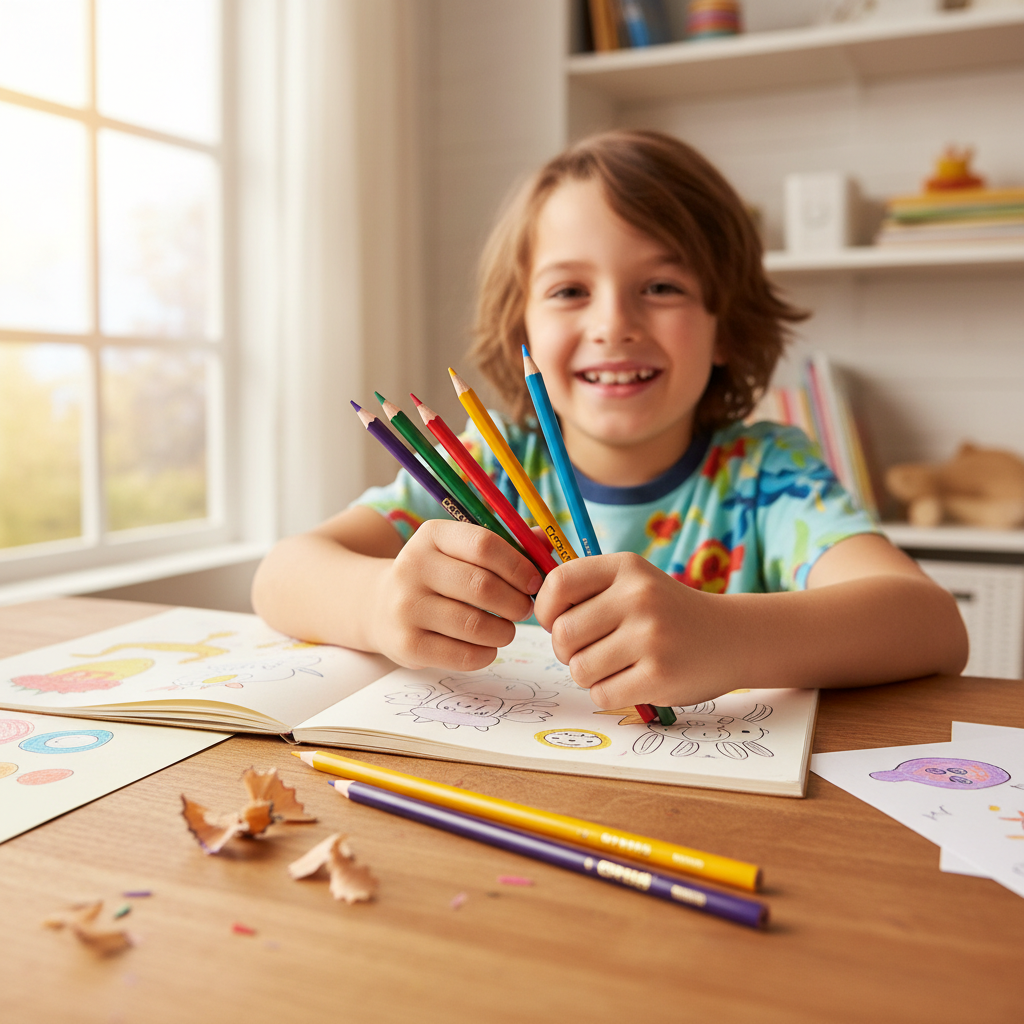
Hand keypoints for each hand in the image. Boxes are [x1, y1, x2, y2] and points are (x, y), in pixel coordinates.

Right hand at [369, 520, 541, 671]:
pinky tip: (487, 646)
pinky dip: (486, 654)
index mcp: (432, 535)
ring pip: (475, 625)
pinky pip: (462, 655)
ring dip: (505, 631)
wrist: (379, 606)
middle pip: (483, 587)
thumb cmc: (438, 576)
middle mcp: (412, 567)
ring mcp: (406, 608)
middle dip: (516, 602)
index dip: (518, 566)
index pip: (484, 545)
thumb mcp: (460, 550)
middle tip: (524, 609)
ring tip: (507, 629)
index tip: (534, 582)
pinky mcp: (407, 645)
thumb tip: (548, 543)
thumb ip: (506, 545)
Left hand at [533, 552, 739, 707]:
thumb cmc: (666, 612)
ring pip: (579, 668)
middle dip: (567, 650)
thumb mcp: (632, 582)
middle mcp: (639, 596)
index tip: (558, 621)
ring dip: (588, 674)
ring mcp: (651, 636)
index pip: (558, 582)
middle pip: (563, 634)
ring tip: (615, 665)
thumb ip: (586, 588)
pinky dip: (608, 693)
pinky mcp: (660, 675)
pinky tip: (631, 680)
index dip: (546, 609)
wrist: (730, 638)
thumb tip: (530, 604)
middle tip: (591, 649)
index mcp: (626, 566)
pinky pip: (602, 694)